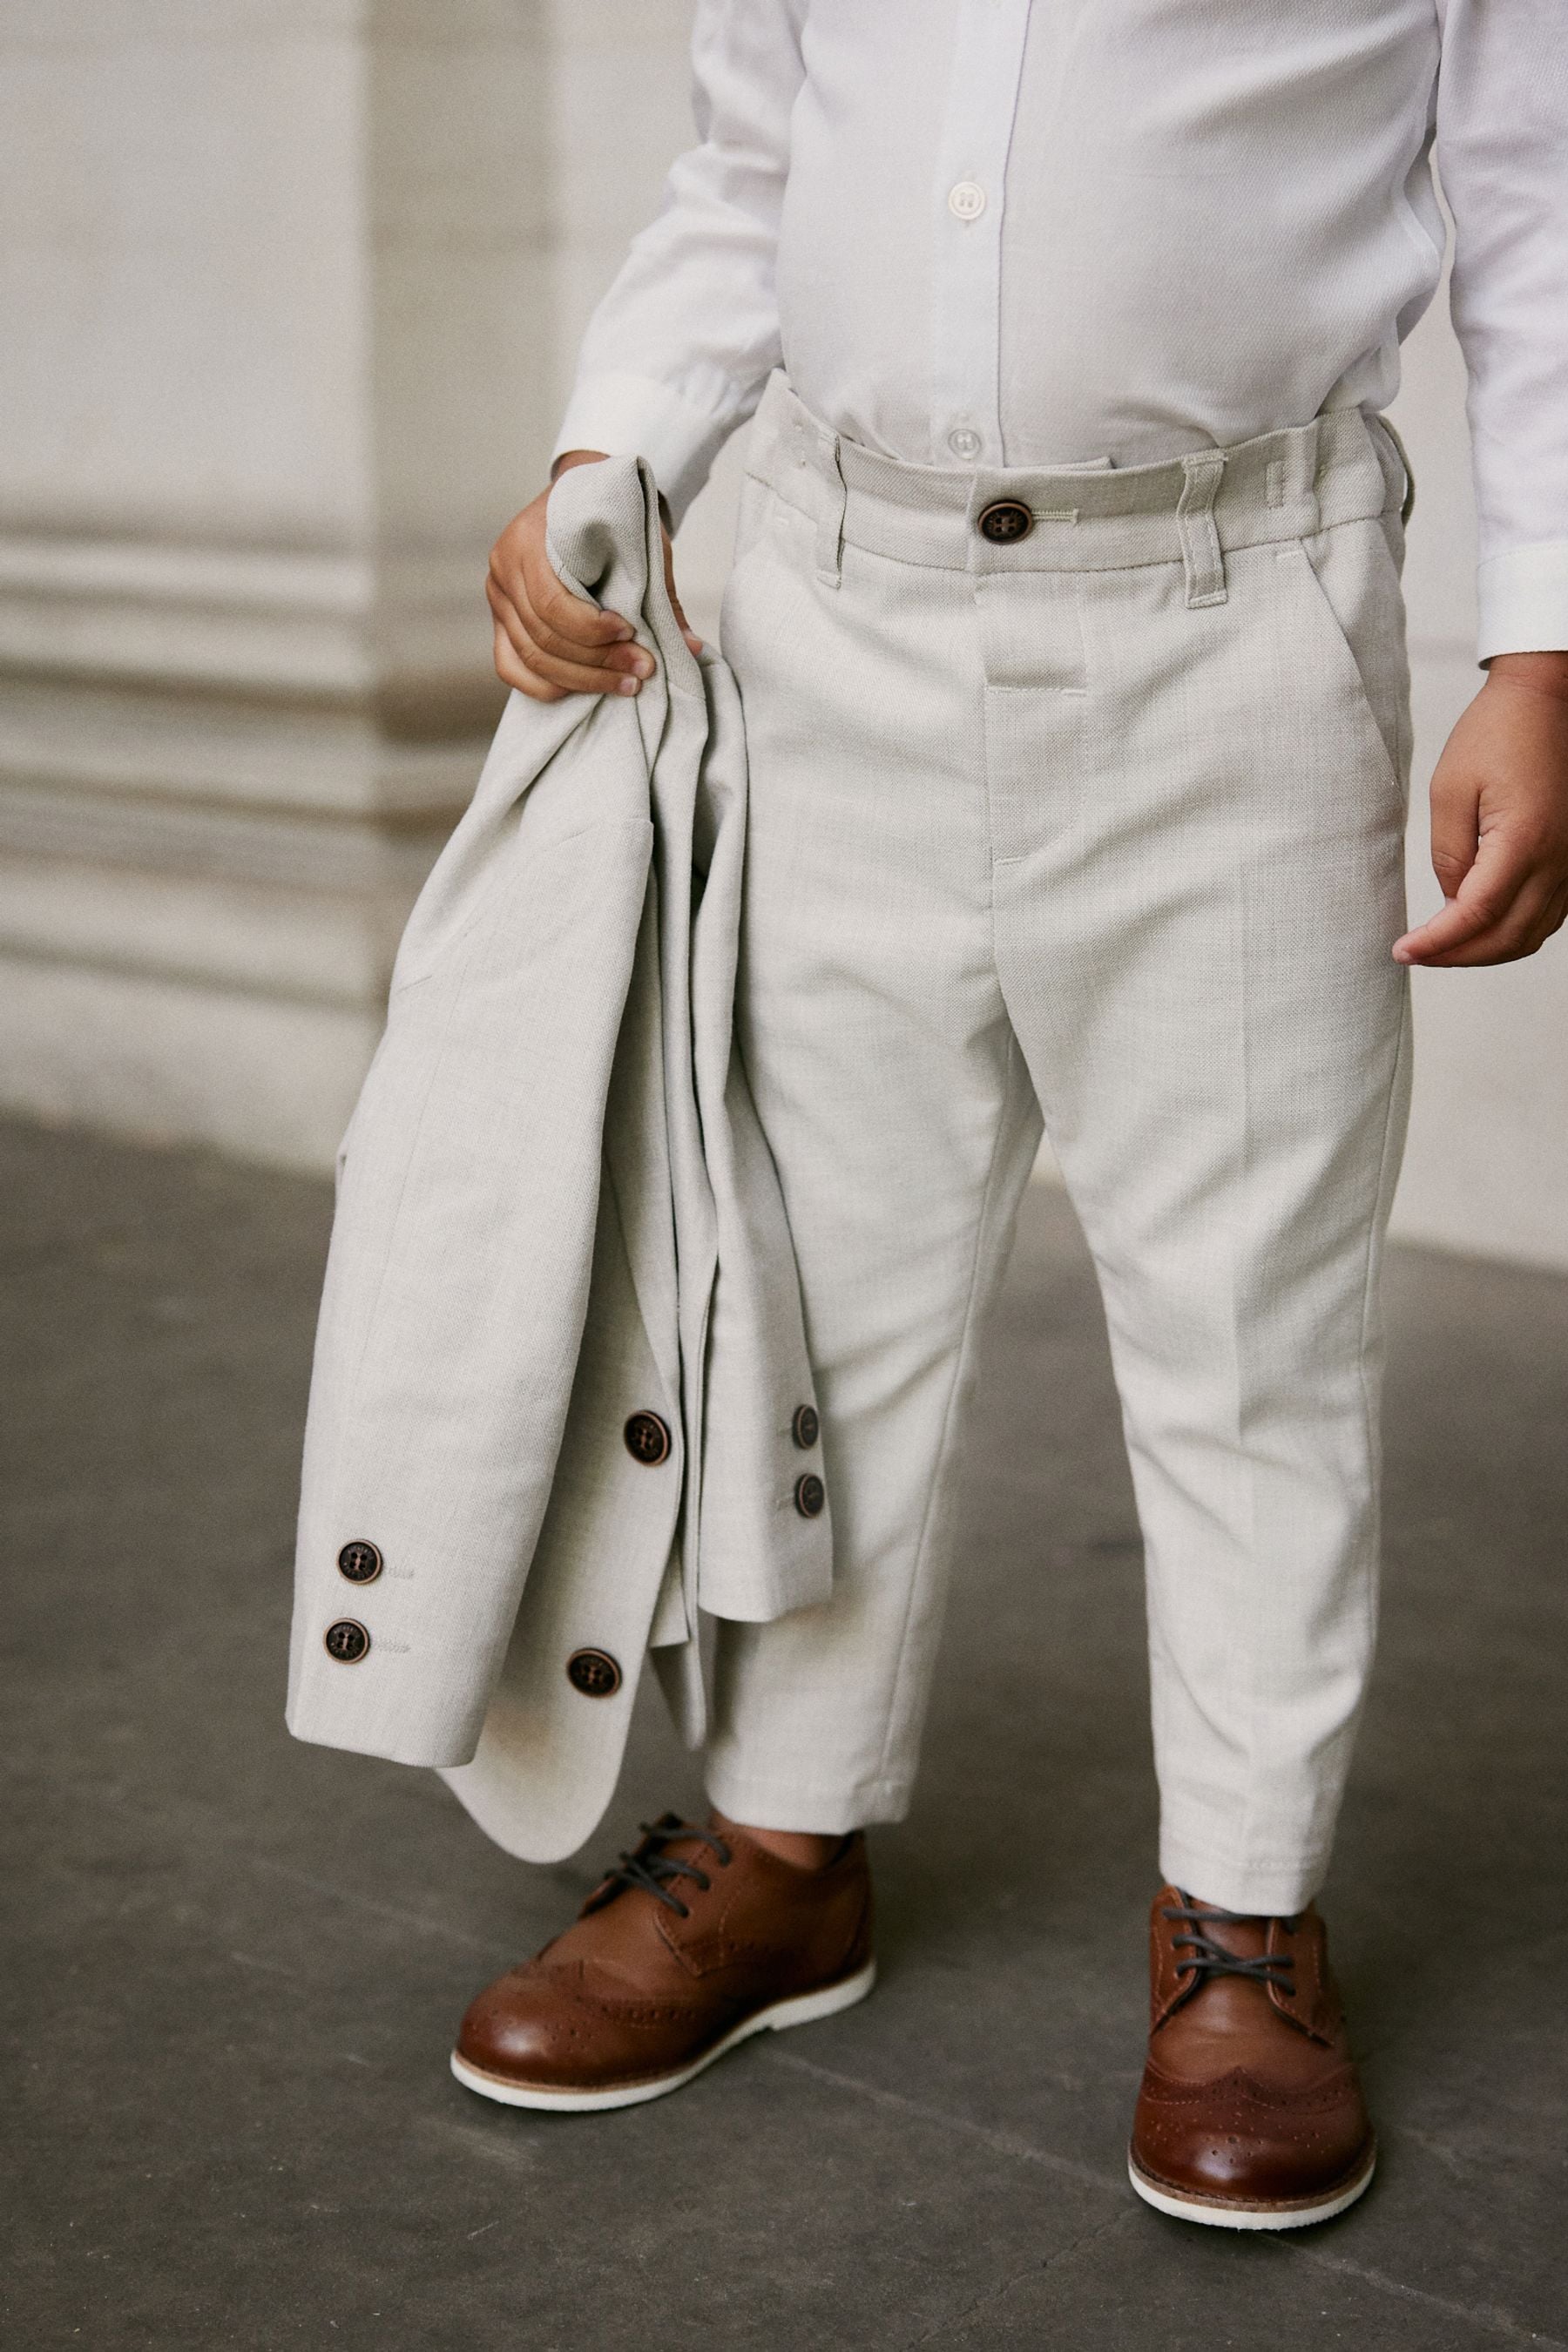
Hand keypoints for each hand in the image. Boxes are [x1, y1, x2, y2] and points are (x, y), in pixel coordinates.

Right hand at [485, 449, 702, 702]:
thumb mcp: (639, 542)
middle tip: (640, 671)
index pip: (551, 603)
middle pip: (542, 637)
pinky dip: (544, 686)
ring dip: (580, 680)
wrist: (580, 495)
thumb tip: (690, 646)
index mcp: (528, 540)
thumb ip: (659, 592)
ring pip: (531, 657)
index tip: (630, 632)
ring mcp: (498, 597)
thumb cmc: (610, 518)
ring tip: (624, 684)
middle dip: (595, 663)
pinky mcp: (501, 621)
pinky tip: (580, 691)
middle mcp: (504, 569)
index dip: (591, 629)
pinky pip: (511, 666)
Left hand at [1395, 652, 1567, 966]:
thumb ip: (1449, 855)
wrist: (1543, 701)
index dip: (1437, 943)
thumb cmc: (1495, 735)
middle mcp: (1557, 860)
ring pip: (1532, 933)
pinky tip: (1481, 928)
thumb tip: (1452, 902)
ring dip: (1487, 950)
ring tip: (1443, 947)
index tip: (1402, 951)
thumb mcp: (1449, 791)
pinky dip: (1514, 932)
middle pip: (1508, 937)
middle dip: (1459, 956)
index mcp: (1523, 841)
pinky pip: (1549, 914)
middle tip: (1416, 955)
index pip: (1476, 915)